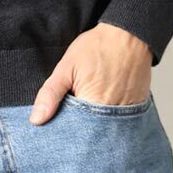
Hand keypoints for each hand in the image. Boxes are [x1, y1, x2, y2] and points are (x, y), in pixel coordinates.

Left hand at [29, 23, 152, 123]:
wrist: (128, 36)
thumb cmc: (96, 48)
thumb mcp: (67, 66)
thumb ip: (51, 93)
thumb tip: (36, 120)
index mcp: (92, 107)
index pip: (73, 134)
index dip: (64, 132)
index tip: (58, 125)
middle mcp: (112, 117)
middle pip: (90, 136)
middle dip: (79, 132)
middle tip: (76, 109)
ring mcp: (127, 115)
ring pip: (105, 131)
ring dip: (95, 126)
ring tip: (90, 108)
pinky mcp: (137, 110)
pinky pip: (120, 124)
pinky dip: (110, 120)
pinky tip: (105, 106)